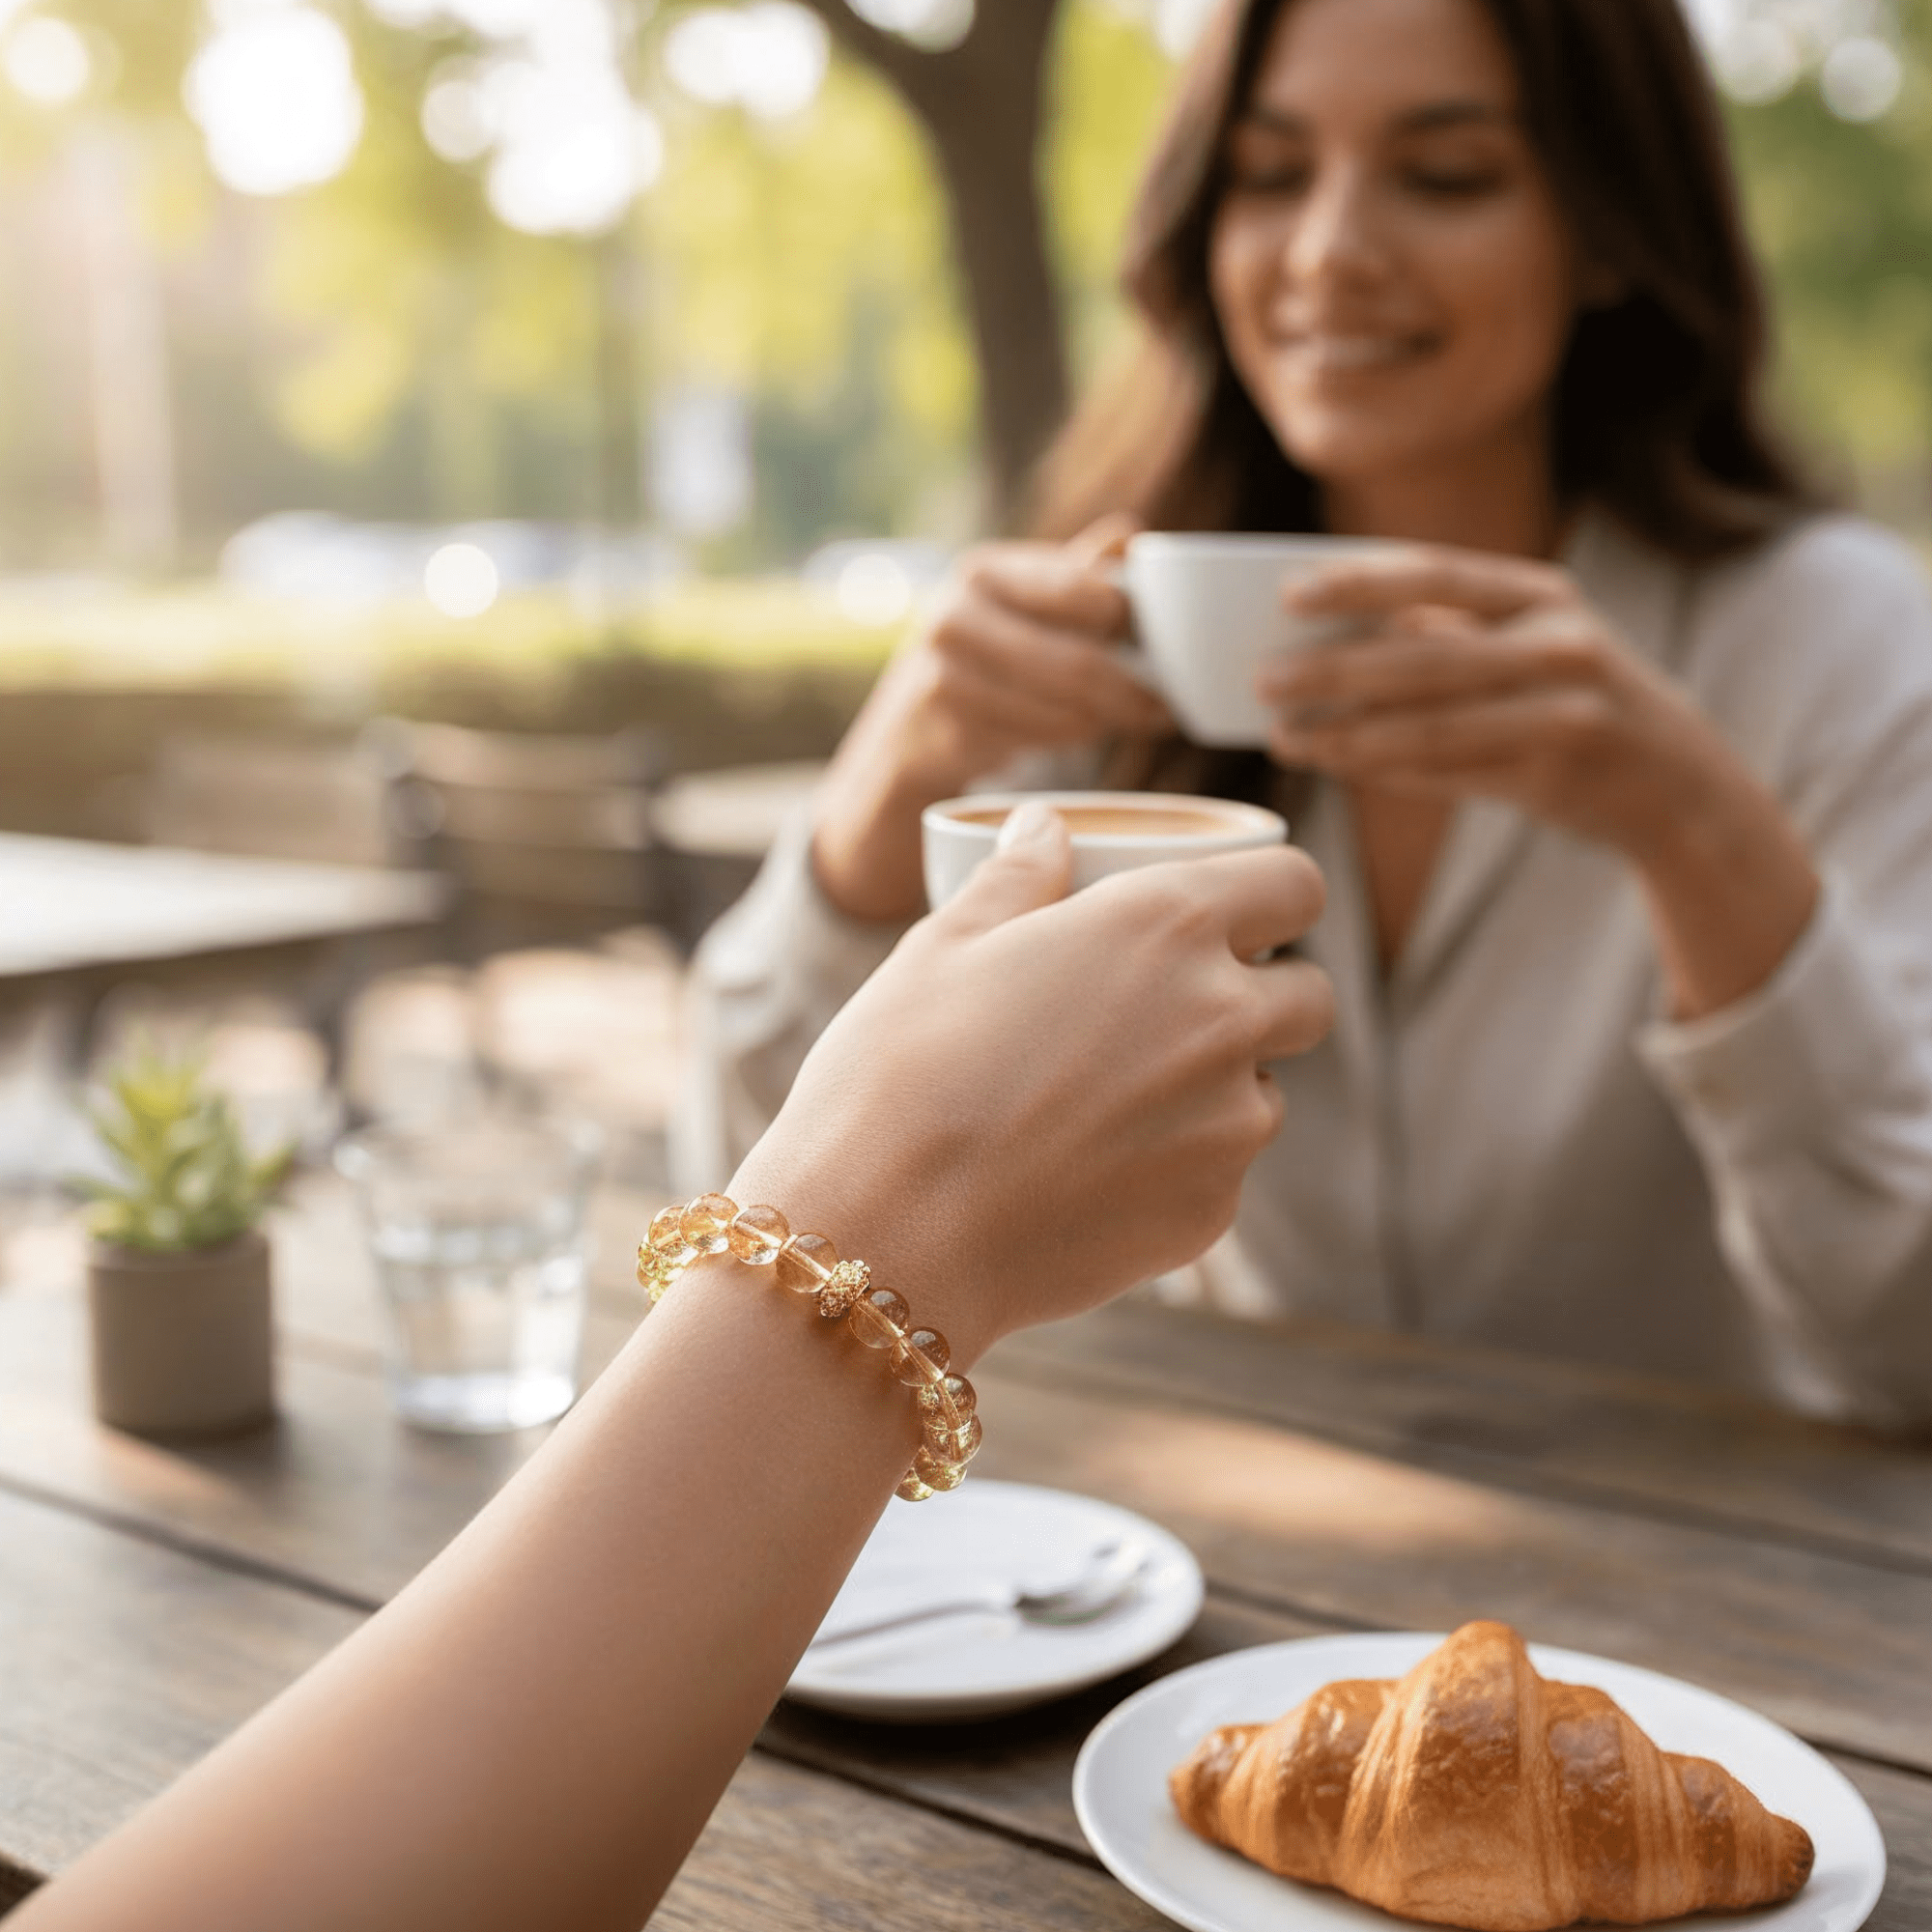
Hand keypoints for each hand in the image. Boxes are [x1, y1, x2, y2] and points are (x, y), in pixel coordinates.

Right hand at [735, 804, 1332, 1360]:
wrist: (889, 1233)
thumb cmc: (901, 1072)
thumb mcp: (944, 944)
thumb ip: (1017, 877)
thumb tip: (1047, 829)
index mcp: (1165, 924)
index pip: (1296, 884)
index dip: (1270, 894)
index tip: (1237, 911)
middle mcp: (1223, 1017)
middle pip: (1309, 994)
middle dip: (1264, 993)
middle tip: (1175, 1009)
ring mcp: (1230, 1125)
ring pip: (1269, 1091)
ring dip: (1222, 1085)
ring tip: (1115, 1100)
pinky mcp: (1213, 1213)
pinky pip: (1222, 1171)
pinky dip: (1179, 1165)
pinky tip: (1091, 1171)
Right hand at [811, 517, 1170, 921]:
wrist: (905, 741)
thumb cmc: (988, 666)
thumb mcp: (1026, 611)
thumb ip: (1077, 577)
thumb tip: (1133, 534)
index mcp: (985, 571)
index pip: (1088, 591)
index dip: (1137, 623)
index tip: (1171, 648)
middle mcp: (954, 614)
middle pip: (1079, 660)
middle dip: (1132, 689)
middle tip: (1167, 710)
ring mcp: (940, 676)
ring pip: (1063, 710)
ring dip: (1104, 721)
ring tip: (1127, 721)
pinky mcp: (940, 733)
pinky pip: (1034, 743)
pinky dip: (1066, 743)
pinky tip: (1077, 737)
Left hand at [1259, 547, 1721, 859]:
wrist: (1676, 779)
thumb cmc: (1573, 696)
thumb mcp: (1529, 640)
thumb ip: (1448, 631)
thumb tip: (1333, 629)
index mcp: (1542, 593)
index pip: (1438, 574)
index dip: (1361, 581)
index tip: (1289, 595)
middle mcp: (1560, 643)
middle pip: (1426, 656)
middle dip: (1336, 669)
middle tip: (1263, 682)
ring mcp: (1565, 710)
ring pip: (1433, 725)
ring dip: (1348, 733)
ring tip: (1285, 737)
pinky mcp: (1556, 774)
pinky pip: (1451, 773)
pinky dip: (1385, 770)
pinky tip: (1335, 764)